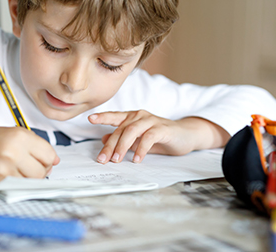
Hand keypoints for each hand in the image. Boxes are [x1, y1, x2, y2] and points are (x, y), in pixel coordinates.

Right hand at [0, 126, 59, 187]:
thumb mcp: (14, 133)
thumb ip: (36, 146)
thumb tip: (55, 161)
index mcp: (20, 137)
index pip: (49, 155)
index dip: (48, 159)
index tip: (41, 160)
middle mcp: (13, 152)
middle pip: (42, 171)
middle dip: (39, 171)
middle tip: (28, 166)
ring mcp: (4, 169)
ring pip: (30, 182)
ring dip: (27, 179)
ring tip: (16, 170)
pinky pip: (17, 188)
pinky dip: (16, 184)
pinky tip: (7, 175)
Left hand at [88, 111, 229, 163]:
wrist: (186, 135)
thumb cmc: (161, 137)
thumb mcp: (139, 140)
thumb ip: (123, 139)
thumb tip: (104, 140)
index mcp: (133, 117)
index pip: (115, 116)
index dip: (102, 116)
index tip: (90, 118)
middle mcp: (140, 116)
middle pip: (121, 129)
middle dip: (110, 146)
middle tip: (102, 159)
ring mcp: (151, 120)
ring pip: (132, 131)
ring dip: (122, 146)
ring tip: (117, 159)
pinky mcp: (162, 129)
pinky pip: (148, 137)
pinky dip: (141, 149)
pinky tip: (136, 159)